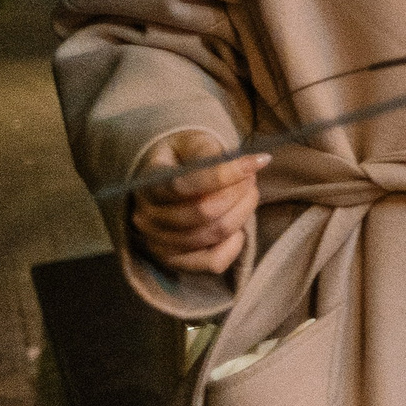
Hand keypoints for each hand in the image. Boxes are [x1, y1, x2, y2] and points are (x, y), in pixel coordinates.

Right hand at [131, 136, 268, 274]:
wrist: (165, 180)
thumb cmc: (183, 158)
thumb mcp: (191, 142)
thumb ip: (210, 150)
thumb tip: (246, 163)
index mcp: (148, 184)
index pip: (184, 185)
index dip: (225, 174)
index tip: (259, 161)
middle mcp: (147, 217)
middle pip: (205, 211)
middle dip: (240, 191)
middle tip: (252, 176)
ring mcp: (159, 242)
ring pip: (214, 234)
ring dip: (243, 211)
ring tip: (249, 193)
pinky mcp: (175, 261)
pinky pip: (213, 262)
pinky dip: (234, 245)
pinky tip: (238, 226)